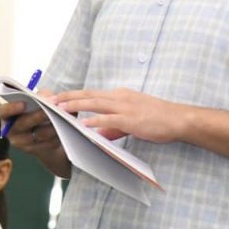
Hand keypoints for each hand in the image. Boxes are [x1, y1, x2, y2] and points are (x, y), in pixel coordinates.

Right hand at [0, 94, 63, 160]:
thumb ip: (42, 96)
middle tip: (50, 110)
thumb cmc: (36, 110)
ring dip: (51, 127)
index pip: (4, 111)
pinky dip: (57, 135)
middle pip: (23, 124)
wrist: (42, 131)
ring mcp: (22, 143)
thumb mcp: (38, 100)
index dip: (12, 108)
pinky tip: (64, 128)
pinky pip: (46, 143)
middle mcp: (11, 131)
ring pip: (37, 135)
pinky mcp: (34, 151)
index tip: (24, 104)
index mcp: (7, 116)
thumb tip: (50, 98)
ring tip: (62, 118)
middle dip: (38, 116)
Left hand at [53, 88, 185, 143]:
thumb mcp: (133, 120)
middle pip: (89, 94)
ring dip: (76, 105)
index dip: (74, 95)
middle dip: (68, 97)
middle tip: (51, 100)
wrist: (178, 119)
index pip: (92, 93)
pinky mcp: (131, 119)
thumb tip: (100, 135)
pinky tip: (83, 123)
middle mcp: (120, 97)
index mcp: (120, 95)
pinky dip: (94, 120)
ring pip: (95, 103)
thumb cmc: (158, 119)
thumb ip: (115, 127)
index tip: (58, 97)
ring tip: (60, 108)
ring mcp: (125, 107)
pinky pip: (108, 119)